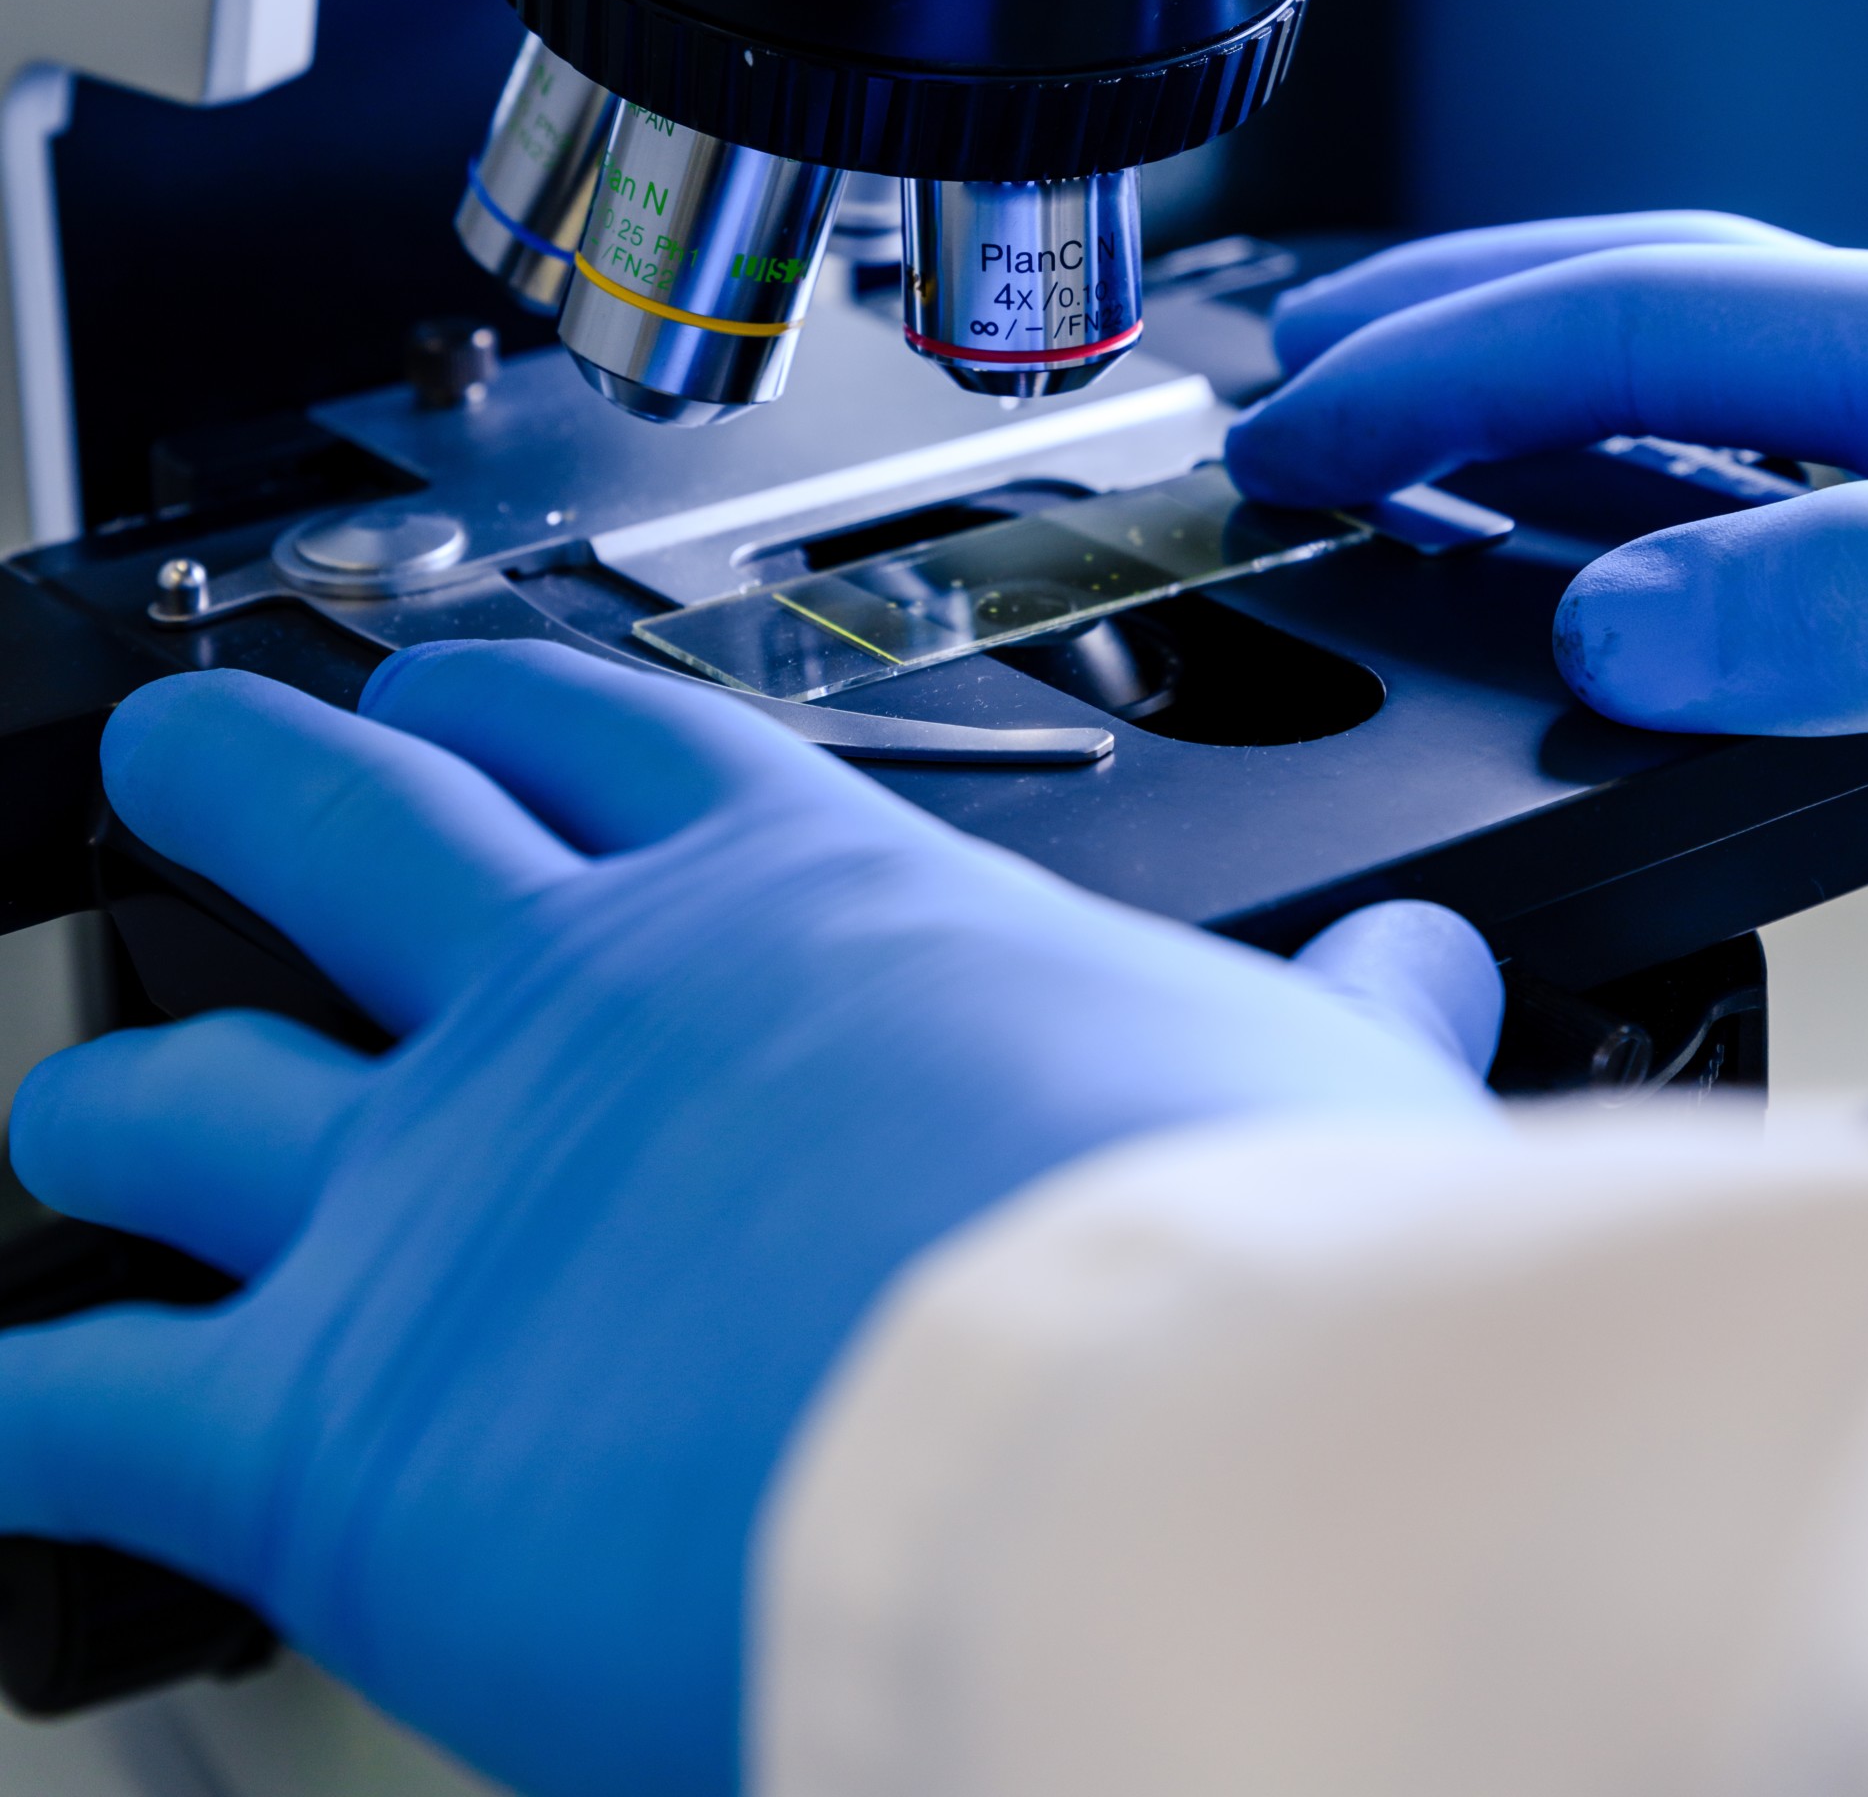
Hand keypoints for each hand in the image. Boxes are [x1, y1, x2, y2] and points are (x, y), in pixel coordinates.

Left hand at [0, 644, 1498, 1796]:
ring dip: (102, 1096)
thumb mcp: (1306, 1083)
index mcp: (777, 897)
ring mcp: (427, 1189)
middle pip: (323, 812)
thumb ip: (1341, 1007)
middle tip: (185, 770)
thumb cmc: (1221, 1267)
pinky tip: (18, 1423)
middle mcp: (568, 997)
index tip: (447, 699)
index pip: (584, 725)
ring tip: (77, 1108)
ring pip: (164, 1086)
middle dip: (231, 775)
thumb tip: (1433, 962)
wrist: (1137, 1461)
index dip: (487, 700)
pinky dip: (31, 1408)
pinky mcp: (335, 1416)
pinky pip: (93, 1398)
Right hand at [1226, 213, 1867, 736]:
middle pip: (1647, 282)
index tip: (1279, 452)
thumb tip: (1610, 634)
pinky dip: (1672, 453)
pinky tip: (1658, 526)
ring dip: (1551, 372)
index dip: (1416, 379)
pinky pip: (1790, 433)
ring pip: (1721, 351)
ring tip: (1442, 415)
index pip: (1609, 318)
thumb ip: (1837, 601)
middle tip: (1303, 353)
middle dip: (1447, 309)